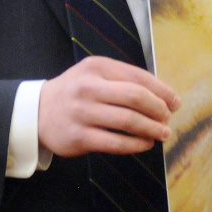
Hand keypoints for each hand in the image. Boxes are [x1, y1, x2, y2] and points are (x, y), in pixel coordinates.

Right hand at [38, 56, 180, 157]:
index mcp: (97, 67)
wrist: (37, 112)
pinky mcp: (79, 137)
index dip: (161, 90)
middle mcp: (89, 87)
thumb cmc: (75, 92)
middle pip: (135, 97)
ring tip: (162, 134)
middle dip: (158, 109)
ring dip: (151, 129)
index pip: (137, 77)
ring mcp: (82, 113)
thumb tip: (163, 96)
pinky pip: (115, 142)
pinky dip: (135, 144)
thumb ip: (124, 80)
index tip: (175, 102)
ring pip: (127, 121)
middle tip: (168, 119)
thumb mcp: (95, 74)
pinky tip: (145, 144)